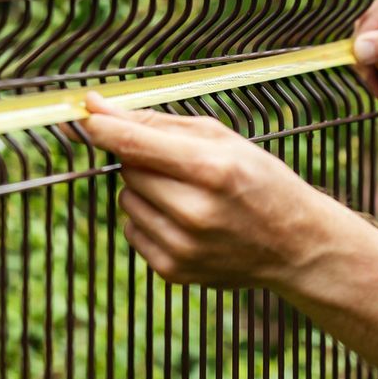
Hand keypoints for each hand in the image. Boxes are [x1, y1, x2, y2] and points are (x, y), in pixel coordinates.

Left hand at [73, 92, 335, 288]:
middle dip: (142, 159)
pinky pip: (133, 230)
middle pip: (128, 170)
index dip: (101, 128)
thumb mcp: (222, 140)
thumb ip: (158, 123)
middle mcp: (194, 212)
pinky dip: (150, 219)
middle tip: (177, 163)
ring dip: (146, 191)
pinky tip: (185, 221)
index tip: (84, 115)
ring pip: (127, 199)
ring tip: (188, 196)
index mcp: (211, 170)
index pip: (134, 145)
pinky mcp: (173, 270)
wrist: (294, 245)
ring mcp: (182, 246)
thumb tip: (96, 108)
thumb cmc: (259, 181)